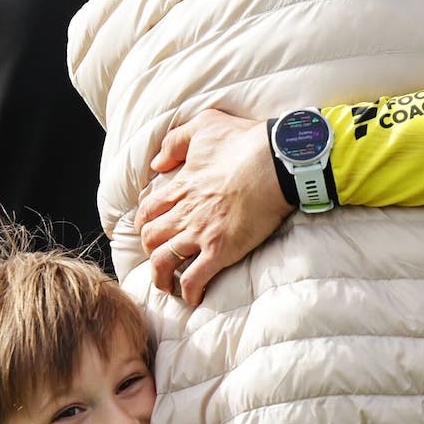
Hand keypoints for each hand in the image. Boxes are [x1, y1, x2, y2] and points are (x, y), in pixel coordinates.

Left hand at [139, 109, 290, 306]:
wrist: (277, 160)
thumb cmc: (246, 141)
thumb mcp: (205, 125)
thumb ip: (176, 141)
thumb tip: (157, 163)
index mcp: (180, 186)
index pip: (148, 211)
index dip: (145, 224)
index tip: (151, 231)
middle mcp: (184, 212)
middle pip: (150, 238)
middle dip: (150, 251)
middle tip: (160, 258)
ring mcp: (201, 233)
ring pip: (163, 262)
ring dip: (161, 278)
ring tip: (168, 287)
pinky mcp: (221, 250)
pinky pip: (194, 278)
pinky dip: (189, 292)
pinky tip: (193, 299)